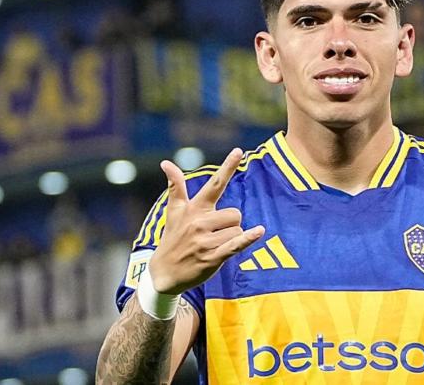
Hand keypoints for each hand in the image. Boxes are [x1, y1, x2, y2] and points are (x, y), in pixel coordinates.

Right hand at [148, 148, 264, 294]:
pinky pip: (236, 244)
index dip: (227, 167)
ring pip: (236, 230)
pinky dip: (248, 238)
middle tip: (213, 234)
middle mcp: (199, 222)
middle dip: (230, 223)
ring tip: (213, 245)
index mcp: (194, 209)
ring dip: (231, 237)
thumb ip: (175, 187)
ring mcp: (206, 241)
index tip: (239, 150)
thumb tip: (166, 163)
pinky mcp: (213, 257)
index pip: (215, 184)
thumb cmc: (173, 238)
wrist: (164, 272)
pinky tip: (259, 231)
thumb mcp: (173, 212)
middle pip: (235, 213)